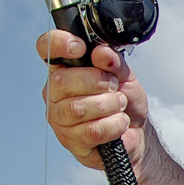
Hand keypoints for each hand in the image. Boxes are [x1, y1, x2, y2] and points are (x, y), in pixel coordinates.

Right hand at [39, 30, 150, 170]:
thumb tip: (101, 52)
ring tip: (119, 104)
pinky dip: (114, 124)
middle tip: (114, 86)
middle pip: (62, 81)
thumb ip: (114, 61)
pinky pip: (92, 130)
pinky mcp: (71, 140)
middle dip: (99, 81)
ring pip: (78, 108)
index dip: (59, 44)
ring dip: (109, 104)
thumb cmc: (124, 101)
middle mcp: (55, 93)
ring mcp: (60, 118)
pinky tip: (119, 122)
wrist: (136, 131)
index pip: (47, 48)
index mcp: (65, 69)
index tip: (80, 47)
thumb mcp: (125, 75)